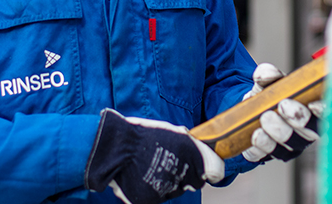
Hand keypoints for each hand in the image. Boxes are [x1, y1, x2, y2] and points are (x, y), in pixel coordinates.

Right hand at [85, 109, 223, 203]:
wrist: (116, 147)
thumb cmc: (144, 136)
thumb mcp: (175, 134)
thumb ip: (194, 147)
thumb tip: (207, 157)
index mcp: (194, 156)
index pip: (215, 170)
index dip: (210, 167)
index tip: (206, 166)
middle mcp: (184, 176)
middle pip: (194, 182)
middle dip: (186, 173)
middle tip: (169, 160)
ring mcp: (167, 190)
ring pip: (175, 189)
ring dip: (169, 180)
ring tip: (152, 164)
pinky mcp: (151, 201)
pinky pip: (158, 195)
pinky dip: (153, 187)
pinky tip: (143, 174)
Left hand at [241, 63, 322, 162]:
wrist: (249, 112)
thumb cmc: (269, 95)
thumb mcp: (269, 82)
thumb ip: (269, 75)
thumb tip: (265, 75)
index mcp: (314, 111)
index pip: (328, 113)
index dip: (324, 111)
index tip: (313, 104)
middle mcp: (308, 132)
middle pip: (311, 132)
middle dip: (299, 119)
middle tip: (283, 105)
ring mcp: (292, 147)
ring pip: (291, 145)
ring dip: (279, 131)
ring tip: (265, 117)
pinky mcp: (272, 155)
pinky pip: (269, 154)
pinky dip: (263, 144)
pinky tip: (256, 135)